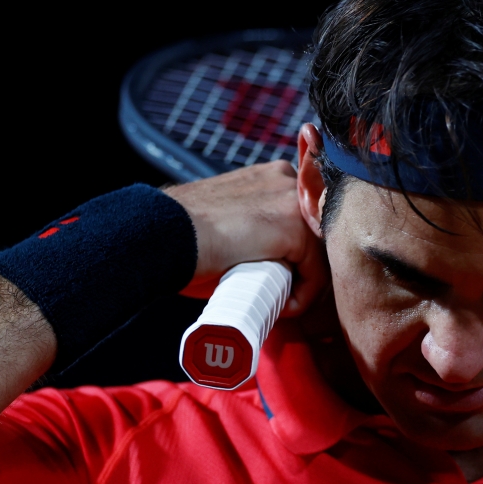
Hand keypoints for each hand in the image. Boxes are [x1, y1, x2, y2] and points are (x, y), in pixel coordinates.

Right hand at [163, 161, 326, 314]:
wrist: (165, 235)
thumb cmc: (186, 236)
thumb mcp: (229, 220)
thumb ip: (252, 225)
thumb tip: (265, 252)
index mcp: (273, 175)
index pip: (303, 218)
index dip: (296, 252)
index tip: (280, 278)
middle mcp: (290, 180)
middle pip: (315, 235)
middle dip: (302, 268)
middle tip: (278, 293)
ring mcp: (295, 203)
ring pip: (316, 257)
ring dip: (301, 285)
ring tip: (275, 302)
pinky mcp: (296, 230)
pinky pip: (315, 275)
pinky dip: (302, 297)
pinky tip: (282, 308)